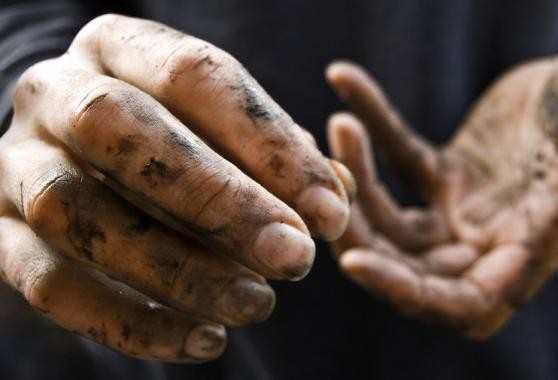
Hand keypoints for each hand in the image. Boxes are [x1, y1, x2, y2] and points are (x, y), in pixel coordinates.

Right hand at [0, 15, 351, 360]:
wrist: (71, 178)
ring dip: (181, 271)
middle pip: (122, 131)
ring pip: (81, 215)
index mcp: (119, 47)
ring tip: (258, 305)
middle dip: (220, 201)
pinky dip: (134, 323)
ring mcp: (14, 164)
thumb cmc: (168, 150)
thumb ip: (278, 160)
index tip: (331, 214)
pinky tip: (204, 340)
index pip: (197, 77)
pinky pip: (53, 286)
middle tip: (296, 260)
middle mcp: (55, 93)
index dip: (270, 145)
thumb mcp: (222, 135)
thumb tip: (334, 201)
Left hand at [326, 36, 557, 337]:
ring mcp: (463, 211)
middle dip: (362, 236)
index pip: (464, 300)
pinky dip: (373, 125)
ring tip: (337, 130)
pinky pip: (399, 158)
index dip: (409, 291)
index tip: (355, 261)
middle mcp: (490, 244)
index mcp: (531, 253)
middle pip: (411, 267)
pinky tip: (344, 81)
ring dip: (358, 182)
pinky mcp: (447, 173)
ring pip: (393, 221)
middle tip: (326, 187)